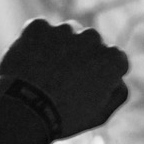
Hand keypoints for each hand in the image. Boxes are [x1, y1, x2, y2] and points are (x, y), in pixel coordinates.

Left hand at [0, 19, 129, 138]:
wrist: (25, 110)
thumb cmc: (66, 117)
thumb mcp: (100, 114)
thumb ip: (117, 93)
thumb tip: (118, 78)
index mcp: (112, 59)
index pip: (115, 60)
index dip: (103, 75)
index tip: (89, 88)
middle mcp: (92, 37)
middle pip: (91, 43)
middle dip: (82, 57)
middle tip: (65, 80)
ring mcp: (64, 29)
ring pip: (66, 35)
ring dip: (60, 48)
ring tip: (46, 75)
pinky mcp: (38, 26)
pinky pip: (41, 32)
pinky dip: (37, 44)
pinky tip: (31, 65)